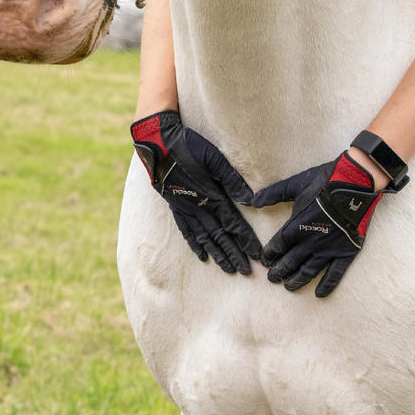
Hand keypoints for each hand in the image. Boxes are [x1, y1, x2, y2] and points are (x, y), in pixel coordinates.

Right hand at [131, 110, 261, 273]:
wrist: (157, 144)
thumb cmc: (188, 146)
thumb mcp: (214, 158)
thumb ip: (232, 179)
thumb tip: (250, 200)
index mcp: (211, 195)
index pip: (232, 224)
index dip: (245, 240)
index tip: (256, 255)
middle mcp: (198, 207)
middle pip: (220, 236)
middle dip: (234, 254)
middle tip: (246, 271)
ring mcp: (185, 208)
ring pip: (204, 237)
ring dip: (217, 254)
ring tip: (228, 269)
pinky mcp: (175, 206)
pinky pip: (186, 231)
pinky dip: (195, 244)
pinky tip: (202, 256)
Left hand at [251, 151, 386, 296]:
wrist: (356, 184)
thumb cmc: (325, 181)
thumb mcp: (295, 185)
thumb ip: (272, 194)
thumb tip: (249, 200)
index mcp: (296, 226)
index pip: (278, 245)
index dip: (270, 254)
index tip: (265, 260)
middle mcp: (310, 242)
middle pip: (290, 261)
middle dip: (279, 271)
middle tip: (272, 278)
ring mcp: (328, 249)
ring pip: (309, 271)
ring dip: (297, 280)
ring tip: (288, 287)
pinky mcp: (346, 252)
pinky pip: (335, 274)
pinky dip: (327, 285)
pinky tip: (319, 294)